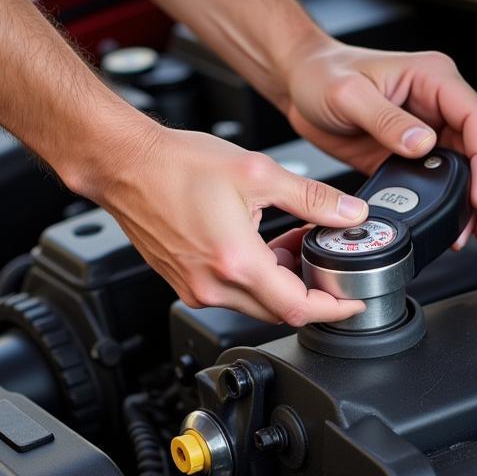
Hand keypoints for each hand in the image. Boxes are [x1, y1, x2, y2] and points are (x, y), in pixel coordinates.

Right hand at [87, 117, 368, 324]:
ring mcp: (197, 289)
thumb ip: (312, 198)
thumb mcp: (257, 173)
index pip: (299, 308)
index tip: (352, 303)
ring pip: (258, 305)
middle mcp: (214, 285)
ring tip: (290, 241)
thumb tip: (349, 214)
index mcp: (236, 262)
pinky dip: (257, 279)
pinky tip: (261, 246)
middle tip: (321, 257)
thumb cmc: (175, 165)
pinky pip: (233, 296)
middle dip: (310, 290)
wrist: (124, 164)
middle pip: (281, 311)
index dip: (333, 309)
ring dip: (282, 283)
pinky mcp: (187, 284)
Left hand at [283, 40, 476, 249]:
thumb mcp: (348, 94)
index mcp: (434, 78)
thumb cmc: (322, 75)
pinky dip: (459, 204)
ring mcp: (435, 129)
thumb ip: (386, 120)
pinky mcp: (420, 154)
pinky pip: (452, 179)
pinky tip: (455, 225)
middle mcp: (442, 102)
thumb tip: (422, 144)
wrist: (302, 84)